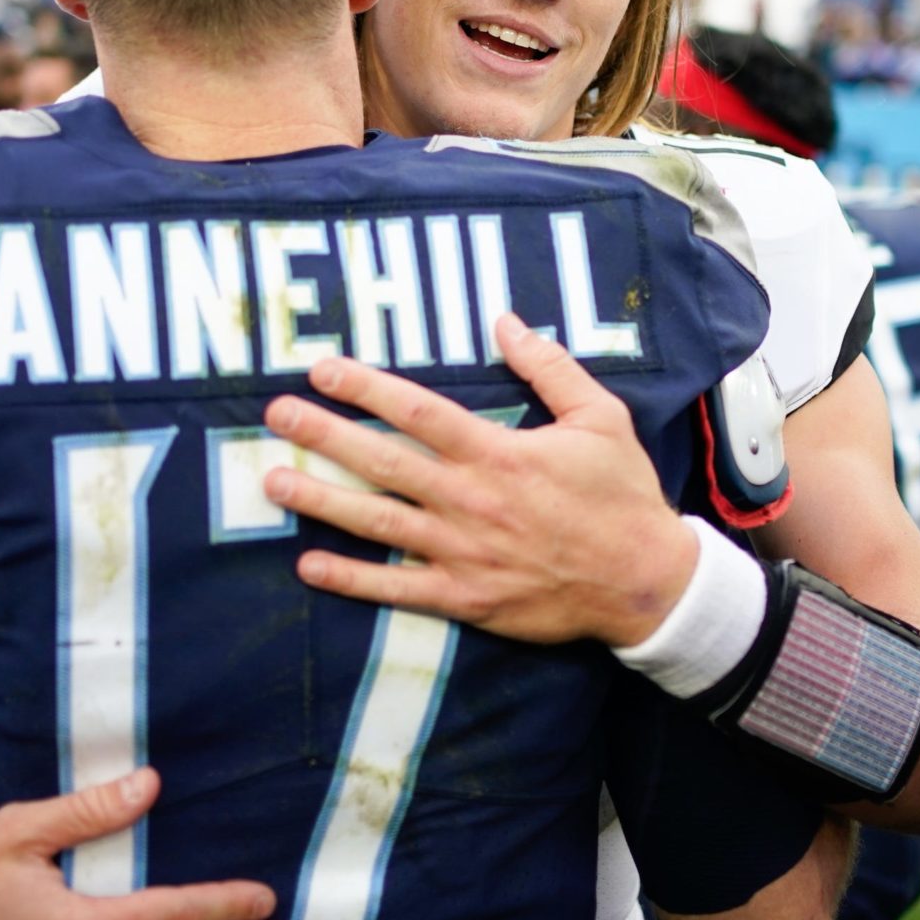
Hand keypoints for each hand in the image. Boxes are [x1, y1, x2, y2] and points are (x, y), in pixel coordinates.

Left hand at [261, 314, 698, 646]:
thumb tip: (505, 321)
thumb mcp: (600, 417)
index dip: (365, 388)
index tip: (322, 370)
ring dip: (321, 501)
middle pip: (382, 461)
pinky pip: (397, 589)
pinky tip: (309, 566)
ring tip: (273, 480)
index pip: (417, 412)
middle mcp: (471, 500)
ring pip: (378, 523)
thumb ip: (549, 367)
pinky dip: (351, 580)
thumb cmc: (622, 495)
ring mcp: (464, 552)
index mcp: (499, 452)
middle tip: (275, 415)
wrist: (646, 581)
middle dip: (324, 435)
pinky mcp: (466, 598)